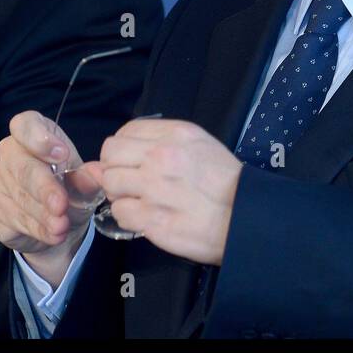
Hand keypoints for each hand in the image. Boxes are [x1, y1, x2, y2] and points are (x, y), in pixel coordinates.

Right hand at [0, 111, 95, 285]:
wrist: (58, 222)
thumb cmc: (70, 187)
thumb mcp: (83, 181)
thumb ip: (88, 176)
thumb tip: (99, 173)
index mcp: (32, 134)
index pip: (24, 125)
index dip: (40, 138)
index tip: (62, 154)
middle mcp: (11, 155)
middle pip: (22, 168)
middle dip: (43, 188)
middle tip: (62, 205)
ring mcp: (1, 184)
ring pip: (20, 198)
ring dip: (43, 215)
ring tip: (63, 226)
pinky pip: (16, 220)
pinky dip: (38, 229)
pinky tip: (54, 235)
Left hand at [94, 118, 242, 265]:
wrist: (245, 217)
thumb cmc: (225, 182)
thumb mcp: (199, 145)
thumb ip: (156, 143)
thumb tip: (106, 158)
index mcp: (175, 135)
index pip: (124, 133)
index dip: (122, 150)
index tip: (131, 162)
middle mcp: (162, 157)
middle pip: (110, 156)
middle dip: (116, 170)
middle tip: (132, 183)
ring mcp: (155, 189)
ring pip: (110, 184)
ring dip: (121, 194)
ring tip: (141, 201)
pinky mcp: (153, 219)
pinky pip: (120, 214)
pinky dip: (129, 217)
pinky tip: (147, 217)